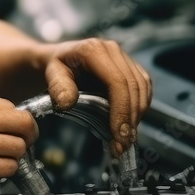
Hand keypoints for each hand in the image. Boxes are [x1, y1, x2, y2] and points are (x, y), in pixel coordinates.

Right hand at [0, 91, 38, 194]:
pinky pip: (12, 167)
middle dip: (28, 135)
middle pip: (26, 123)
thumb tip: (6, 120)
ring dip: (13, 156)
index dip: (15, 121)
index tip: (14, 130)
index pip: (12, 106)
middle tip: (24, 143)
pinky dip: (5, 171)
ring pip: (21, 147)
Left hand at [40, 37, 152, 156]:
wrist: (59, 59)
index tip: (118, 135)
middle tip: (122, 145)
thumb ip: (58, 87)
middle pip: (133, 87)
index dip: (121, 110)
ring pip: (142, 89)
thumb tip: (67, 103)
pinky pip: (144, 88)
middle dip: (130, 119)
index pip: (117, 82)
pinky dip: (140, 108)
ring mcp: (124, 57)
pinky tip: (130, 124)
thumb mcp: (51, 75)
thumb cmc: (55, 67)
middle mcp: (113, 50)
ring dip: (137, 116)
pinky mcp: (131, 67)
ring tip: (125, 139)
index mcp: (94, 50)